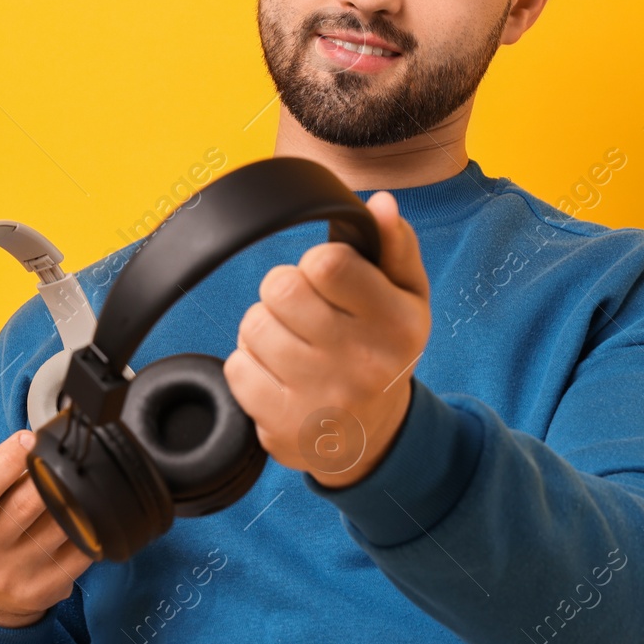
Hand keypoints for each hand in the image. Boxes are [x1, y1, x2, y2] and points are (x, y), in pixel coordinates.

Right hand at [0, 428, 93, 627]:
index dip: (5, 461)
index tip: (28, 438)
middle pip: (26, 503)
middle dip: (48, 471)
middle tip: (57, 453)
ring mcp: (13, 575)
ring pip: (59, 523)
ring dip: (72, 494)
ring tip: (69, 479)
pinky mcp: (43, 590)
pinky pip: (80, 548)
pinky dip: (88, 524)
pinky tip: (81, 510)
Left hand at [223, 190, 429, 487]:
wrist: (373, 439)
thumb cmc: (384, 352)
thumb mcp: (407, 299)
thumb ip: (396, 246)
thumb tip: (382, 204)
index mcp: (396, 324)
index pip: (327, 263)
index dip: (317, 264)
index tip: (328, 281)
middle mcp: (361, 363)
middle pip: (280, 288)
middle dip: (285, 292)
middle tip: (306, 313)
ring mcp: (319, 398)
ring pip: (253, 326)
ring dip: (266, 328)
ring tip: (294, 345)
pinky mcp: (282, 425)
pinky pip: (236, 368)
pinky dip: (250, 366)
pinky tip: (279, 376)